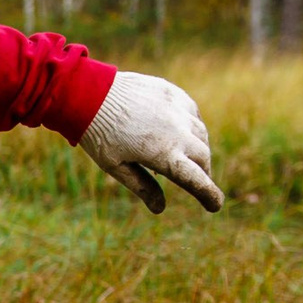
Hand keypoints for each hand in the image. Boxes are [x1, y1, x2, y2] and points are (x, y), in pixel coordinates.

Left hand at [76, 71, 222, 213]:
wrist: (87, 93)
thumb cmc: (98, 133)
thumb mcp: (115, 166)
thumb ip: (141, 186)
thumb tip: (160, 209)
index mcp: (163, 154)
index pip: (196, 180)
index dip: (208, 195)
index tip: (215, 206)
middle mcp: (177, 132)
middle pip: (202, 158)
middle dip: (202, 172)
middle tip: (196, 180)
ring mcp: (177, 110)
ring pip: (201, 135)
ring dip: (199, 149)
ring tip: (187, 158)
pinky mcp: (173, 93)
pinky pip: (192, 114)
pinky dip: (192, 127)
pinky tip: (181, 132)